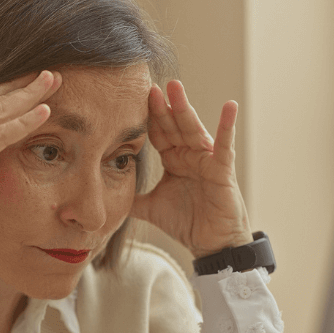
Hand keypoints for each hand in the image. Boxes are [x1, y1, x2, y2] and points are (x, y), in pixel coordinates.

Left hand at [132, 80, 251, 257]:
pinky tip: (230, 106)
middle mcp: (189, 155)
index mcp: (173, 160)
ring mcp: (206, 160)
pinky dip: (227, 126)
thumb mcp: (151, 208)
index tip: (132, 98)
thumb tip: (103, 195)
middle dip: (161, 107)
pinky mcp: (222, 170)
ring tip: (175, 87)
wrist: (211, 246)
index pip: (158, 134)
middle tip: (149, 86)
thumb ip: (132, 198)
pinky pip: (224, 146)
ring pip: (192, 130)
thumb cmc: (187, 223)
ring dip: (184, 108)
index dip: (147, 118)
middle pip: (173, 126)